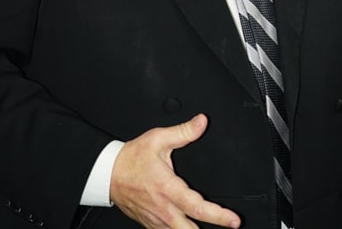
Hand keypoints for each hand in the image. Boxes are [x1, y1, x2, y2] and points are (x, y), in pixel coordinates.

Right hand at [110, 113, 240, 228]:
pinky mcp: (151, 224)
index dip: (219, 215)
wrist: (108, 173)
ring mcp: (157, 220)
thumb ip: (183, 131)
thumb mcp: (158, 139)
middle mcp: (164, 209)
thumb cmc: (132, 158)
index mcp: (168, 189)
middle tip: (230, 228)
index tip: (233, 220)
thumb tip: (201, 123)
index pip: (198, 207)